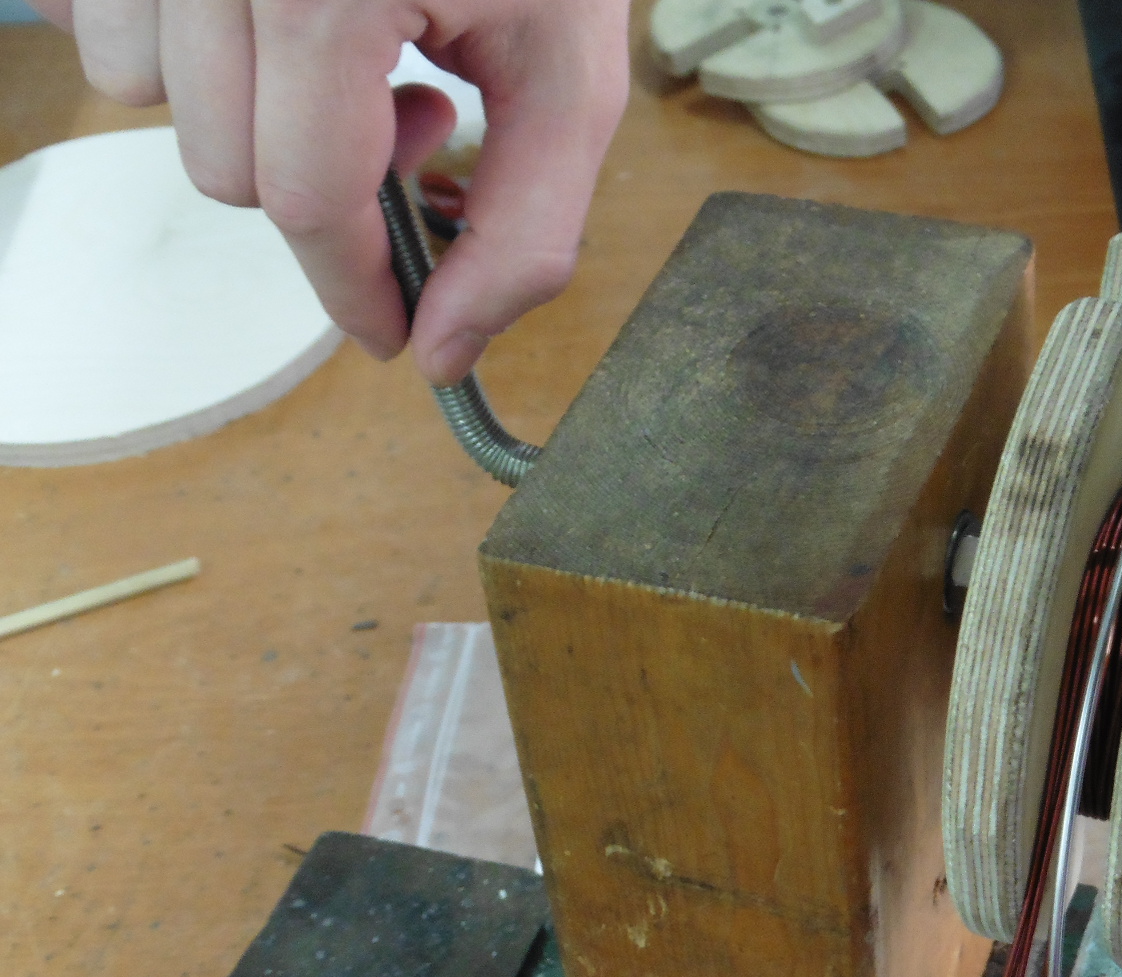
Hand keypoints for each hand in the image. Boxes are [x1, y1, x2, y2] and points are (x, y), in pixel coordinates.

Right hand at [31, 0, 628, 383]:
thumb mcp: (572, 75)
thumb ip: (525, 228)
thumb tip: (446, 348)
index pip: (306, 197)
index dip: (354, 285)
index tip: (389, 326)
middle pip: (224, 165)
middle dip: (325, 176)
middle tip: (413, 107)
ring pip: (147, 94)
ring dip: (248, 102)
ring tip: (348, 45)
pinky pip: (99, 16)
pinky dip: (180, 34)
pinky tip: (269, 12)